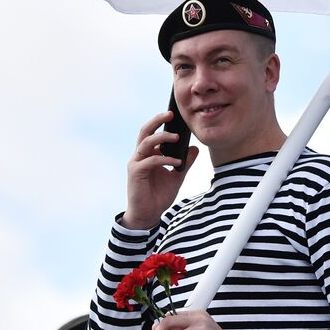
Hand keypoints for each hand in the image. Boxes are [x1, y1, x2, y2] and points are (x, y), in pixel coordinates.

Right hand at [121, 111, 198, 230]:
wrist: (148, 215)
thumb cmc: (159, 195)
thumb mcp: (177, 176)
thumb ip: (185, 162)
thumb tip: (194, 148)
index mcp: (148, 154)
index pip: (152, 133)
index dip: (161, 122)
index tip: (174, 115)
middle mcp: (139, 156)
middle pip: (145, 131)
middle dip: (157, 120)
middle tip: (170, 114)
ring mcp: (136, 163)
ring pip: (146, 142)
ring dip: (162, 138)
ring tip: (177, 138)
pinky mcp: (135, 173)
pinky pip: (150, 160)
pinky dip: (164, 159)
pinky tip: (177, 162)